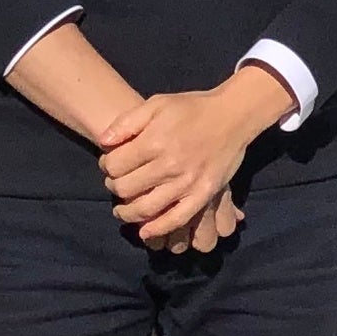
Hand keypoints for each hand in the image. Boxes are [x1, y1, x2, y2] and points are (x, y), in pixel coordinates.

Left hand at [100, 65, 290, 246]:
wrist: (233, 115)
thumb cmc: (192, 108)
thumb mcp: (157, 104)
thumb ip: (127, 122)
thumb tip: (103, 142)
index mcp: (154, 141)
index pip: (114, 165)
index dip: (106, 165)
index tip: (109, 164)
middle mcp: (169, 164)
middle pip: (126, 188)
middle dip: (114, 187)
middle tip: (117, 184)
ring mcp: (187, 182)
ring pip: (145, 208)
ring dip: (127, 213)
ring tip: (123, 210)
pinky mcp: (203, 194)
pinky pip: (176, 219)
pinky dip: (157, 228)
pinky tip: (145, 231)